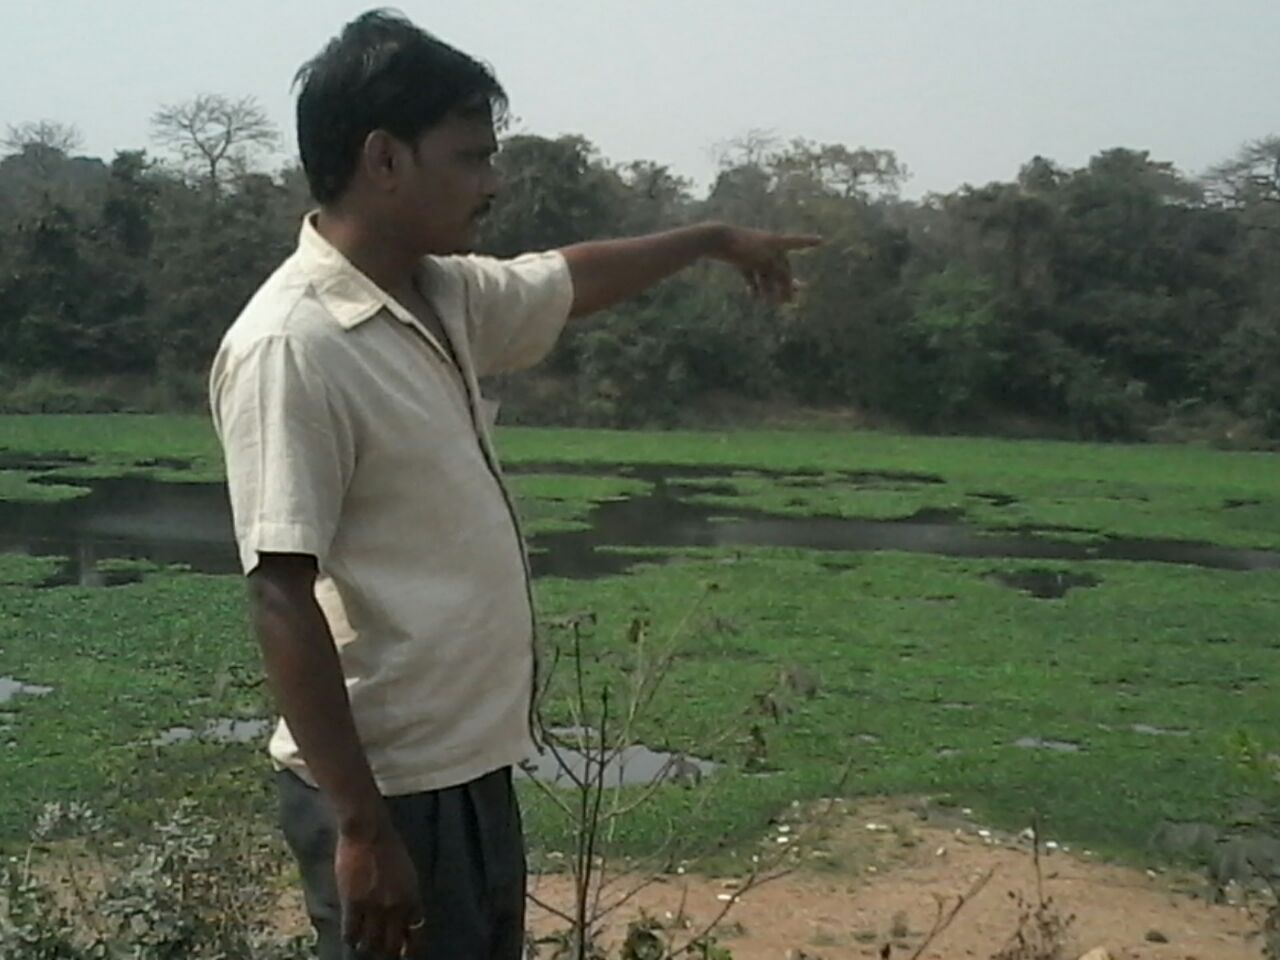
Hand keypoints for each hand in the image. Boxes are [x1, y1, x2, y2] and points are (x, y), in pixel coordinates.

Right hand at [336, 825, 425, 957]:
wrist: (368, 831)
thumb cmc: (389, 846)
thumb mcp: (408, 873)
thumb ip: (407, 896)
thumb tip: (404, 919)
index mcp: (413, 897)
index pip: (415, 933)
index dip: (409, 947)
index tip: (404, 953)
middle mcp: (396, 907)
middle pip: (391, 944)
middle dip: (387, 952)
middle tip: (381, 950)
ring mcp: (374, 907)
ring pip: (370, 943)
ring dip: (367, 946)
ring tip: (364, 943)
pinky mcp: (353, 904)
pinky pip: (350, 933)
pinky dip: (351, 938)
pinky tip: (350, 935)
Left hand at [713, 226, 822, 303]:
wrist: (717, 240)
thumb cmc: (745, 247)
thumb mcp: (767, 263)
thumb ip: (780, 275)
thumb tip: (790, 288)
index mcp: (777, 242)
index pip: (798, 242)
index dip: (809, 242)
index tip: (822, 240)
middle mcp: (768, 246)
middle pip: (781, 266)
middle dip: (785, 284)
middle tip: (789, 301)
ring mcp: (754, 252)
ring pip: (766, 273)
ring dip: (769, 288)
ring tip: (770, 303)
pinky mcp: (741, 259)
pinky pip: (751, 274)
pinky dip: (753, 285)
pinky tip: (753, 297)